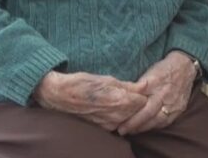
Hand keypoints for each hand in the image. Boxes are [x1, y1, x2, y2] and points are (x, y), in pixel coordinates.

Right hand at [32, 71, 147, 130]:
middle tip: (131, 92)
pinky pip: (119, 122)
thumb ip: (129, 85)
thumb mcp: (108, 79)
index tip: (139, 87)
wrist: (61, 95)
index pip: (143, 101)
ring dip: (129, 110)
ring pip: (129, 118)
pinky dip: (120, 115)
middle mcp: (117, 116)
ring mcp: (110, 124)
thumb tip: (146, 85)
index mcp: (120, 101)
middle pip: (138, 111)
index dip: (143, 93)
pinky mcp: (103, 127)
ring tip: (120, 98)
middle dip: (138, 102)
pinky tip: (113, 106)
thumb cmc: (83, 83)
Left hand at [117, 51, 196, 134]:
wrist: (185, 67)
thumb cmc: (163, 69)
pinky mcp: (179, 109)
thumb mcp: (149, 72)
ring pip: (157, 120)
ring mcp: (173, 103)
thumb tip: (123, 97)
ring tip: (131, 131)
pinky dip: (154, 127)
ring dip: (143, 128)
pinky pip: (166, 122)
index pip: (140, 101)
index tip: (118, 120)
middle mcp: (164, 94)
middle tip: (122, 130)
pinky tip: (146, 128)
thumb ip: (138, 86)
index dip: (129, 113)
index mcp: (155, 83)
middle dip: (133, 124)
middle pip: (147, 113)